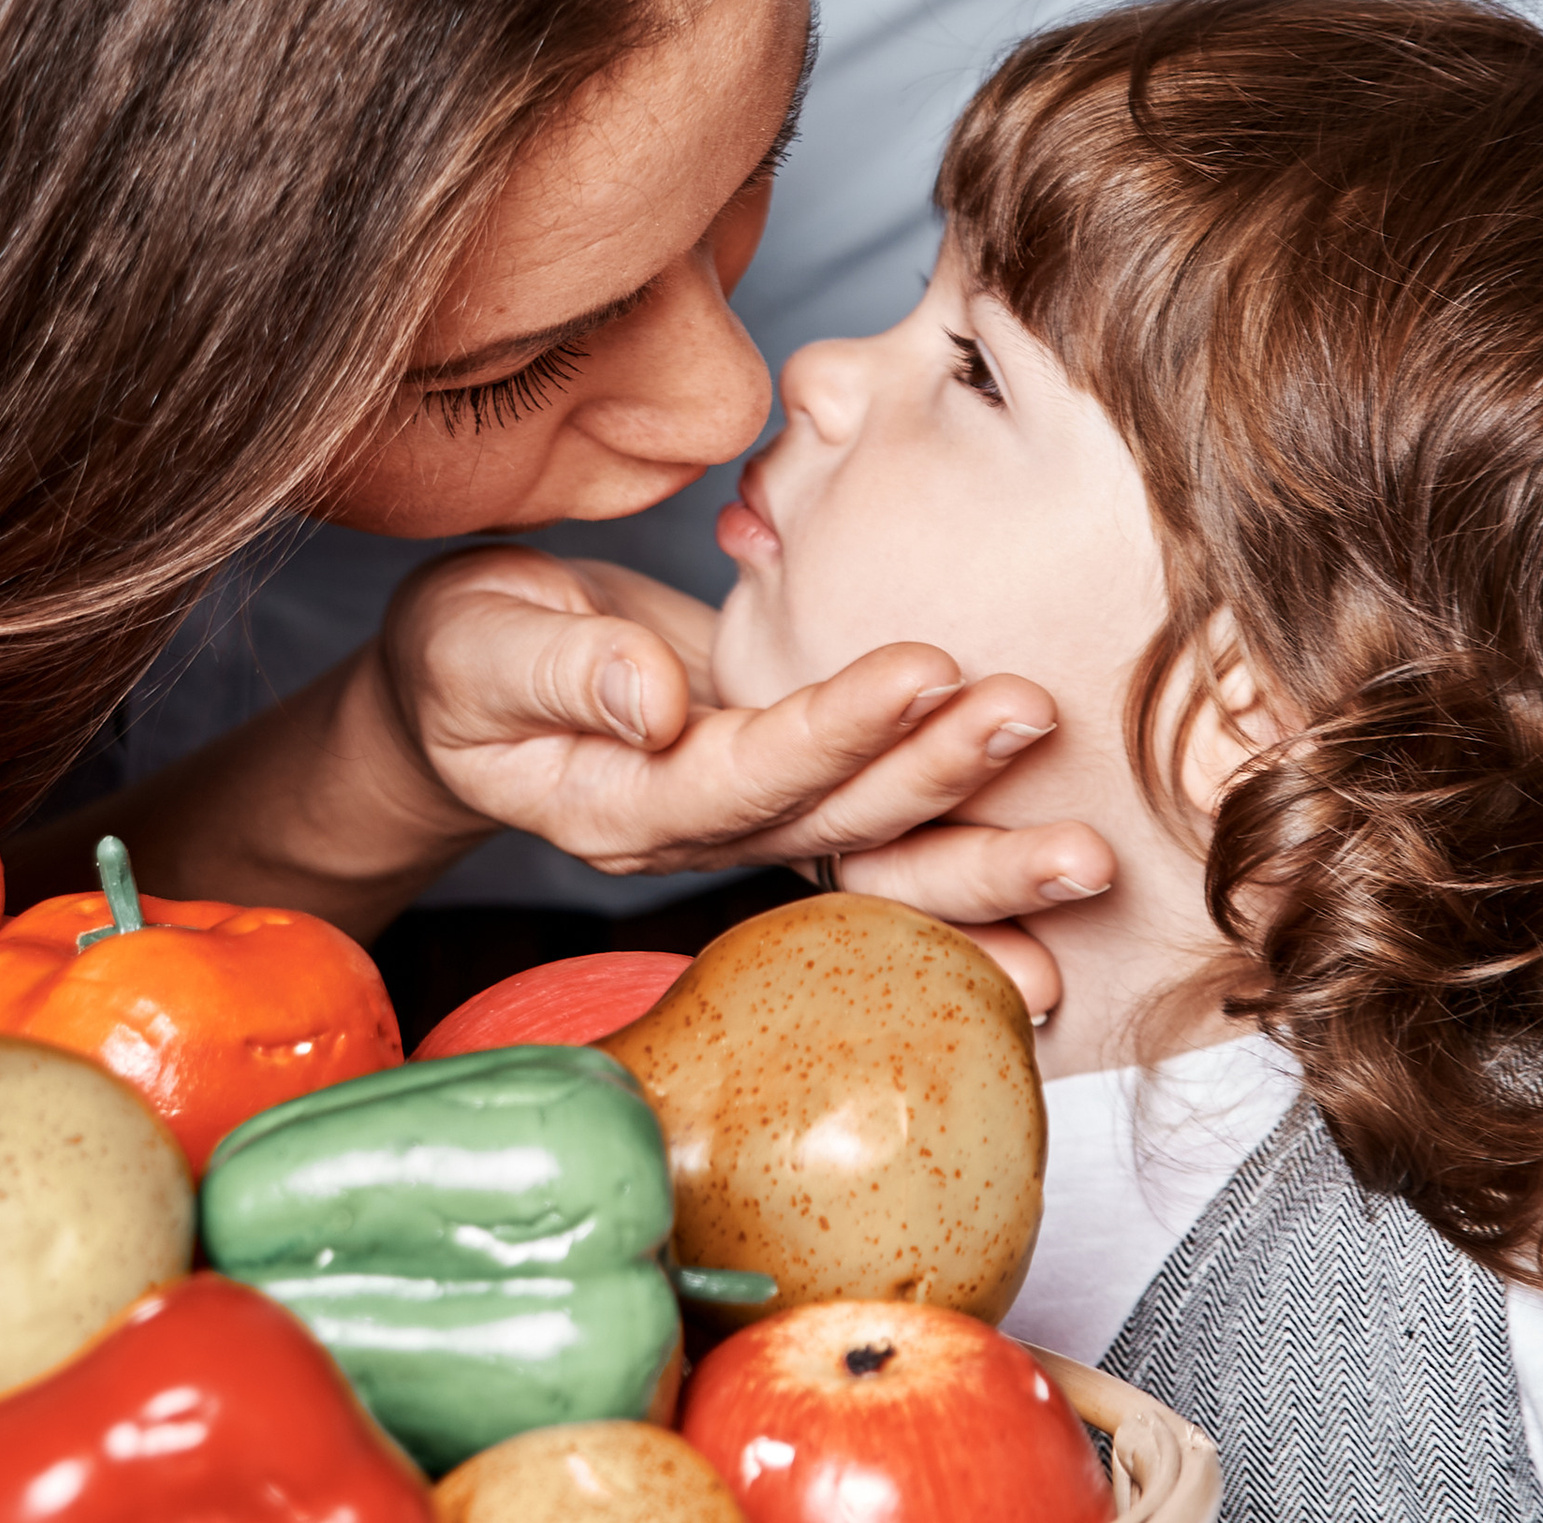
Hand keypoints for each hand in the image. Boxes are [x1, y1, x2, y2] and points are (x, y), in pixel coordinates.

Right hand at [378, 545, 1113, 1014]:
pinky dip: (959, 870)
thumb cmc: (460, 658)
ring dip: (977, 846)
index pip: (746, 771)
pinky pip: (873, 840)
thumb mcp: (477, 643)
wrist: (459, 698)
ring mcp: (740, 824)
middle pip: (832, 828)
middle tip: (1033, 725)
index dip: (837, 727)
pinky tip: (1045, 900)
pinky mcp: (774, 794)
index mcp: (618, 805)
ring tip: (1083, 847)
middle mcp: (694, 835)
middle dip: (940, 784)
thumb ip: (560, 667)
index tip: (925, 666)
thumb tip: (653, 695)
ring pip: (870, 848)